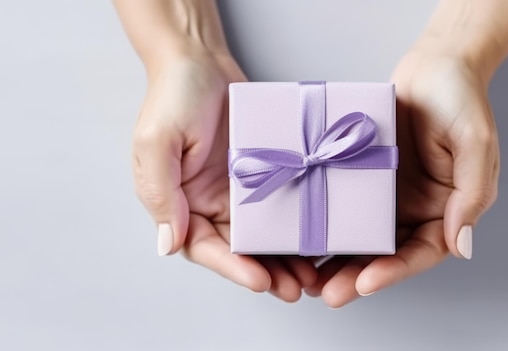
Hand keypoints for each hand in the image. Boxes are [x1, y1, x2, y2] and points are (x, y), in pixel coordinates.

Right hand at [132, 52, 316, 301]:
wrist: (201, 61)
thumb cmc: (173, 96)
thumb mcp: (157, 142)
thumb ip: (162, 193)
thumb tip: (168, 244)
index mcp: (180, 203)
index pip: (205, 246)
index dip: (232, 267)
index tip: (260, 280)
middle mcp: (209, 203)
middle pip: (239, 250)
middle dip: (266, 272)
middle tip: (295, 289)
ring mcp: (238, 190)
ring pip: (263, 235)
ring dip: (284, 258)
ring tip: (311, 277)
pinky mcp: (262, 174)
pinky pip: (280, 205)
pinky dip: (295, 226)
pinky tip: (316, 240)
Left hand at [305, 50, 499, 307]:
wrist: (433, 65)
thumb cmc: (460, 98)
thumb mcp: (475, 143)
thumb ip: (472, 195)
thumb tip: (462, 245)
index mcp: (446, 209)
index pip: (421, 252)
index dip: (394, 270)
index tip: (366, 283)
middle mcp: (415, 209)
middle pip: (386, 253)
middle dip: (357, 276)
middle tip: (329, 294)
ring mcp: (386, 195)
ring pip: (361, 237)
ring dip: (337, 260)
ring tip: (310, 279)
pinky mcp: (364, 177)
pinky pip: (344, 205)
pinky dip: (327, 225)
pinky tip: (304, 239)